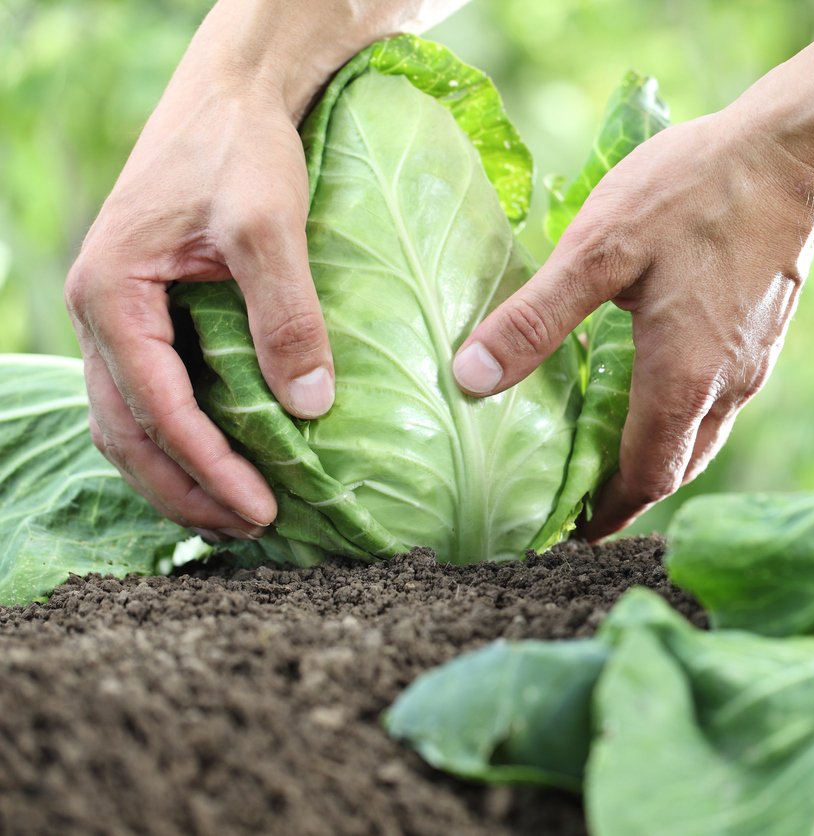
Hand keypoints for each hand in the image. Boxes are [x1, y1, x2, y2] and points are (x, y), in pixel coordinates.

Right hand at [64, 76, 333, 542]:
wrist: (232, 97)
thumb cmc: (241, 150)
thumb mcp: (268, 226)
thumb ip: (286, 315)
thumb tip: (310, 407)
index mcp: (112, 295)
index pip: (157, 411)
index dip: (208, 469)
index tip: (262, 510)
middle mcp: (101, 313)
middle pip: (129, 433)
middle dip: (187, 490)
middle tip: (252, 530)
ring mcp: (120, 316)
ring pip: (133, 422)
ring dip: (180, 474)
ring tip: (239, 514)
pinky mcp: (150, 314)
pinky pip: (153, 395)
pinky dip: (184, 438)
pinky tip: (228, 459)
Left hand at [453, 107, 813, 539]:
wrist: (791, 149)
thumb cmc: (692, 193)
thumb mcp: (597, 250)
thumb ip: (534, 319)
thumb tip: (467, 378)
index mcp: (683, 379)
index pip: (645, 477)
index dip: (607, 513)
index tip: (571, 533)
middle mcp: (727, 385)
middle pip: (678, 466)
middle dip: (631, 492)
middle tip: (583, 500)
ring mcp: (754, 361)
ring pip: (704, 434)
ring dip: (660, 455)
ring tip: (612, 452)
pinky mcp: (765, 332)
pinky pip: (721, 400)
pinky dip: (684, 417)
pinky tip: (656, 385)